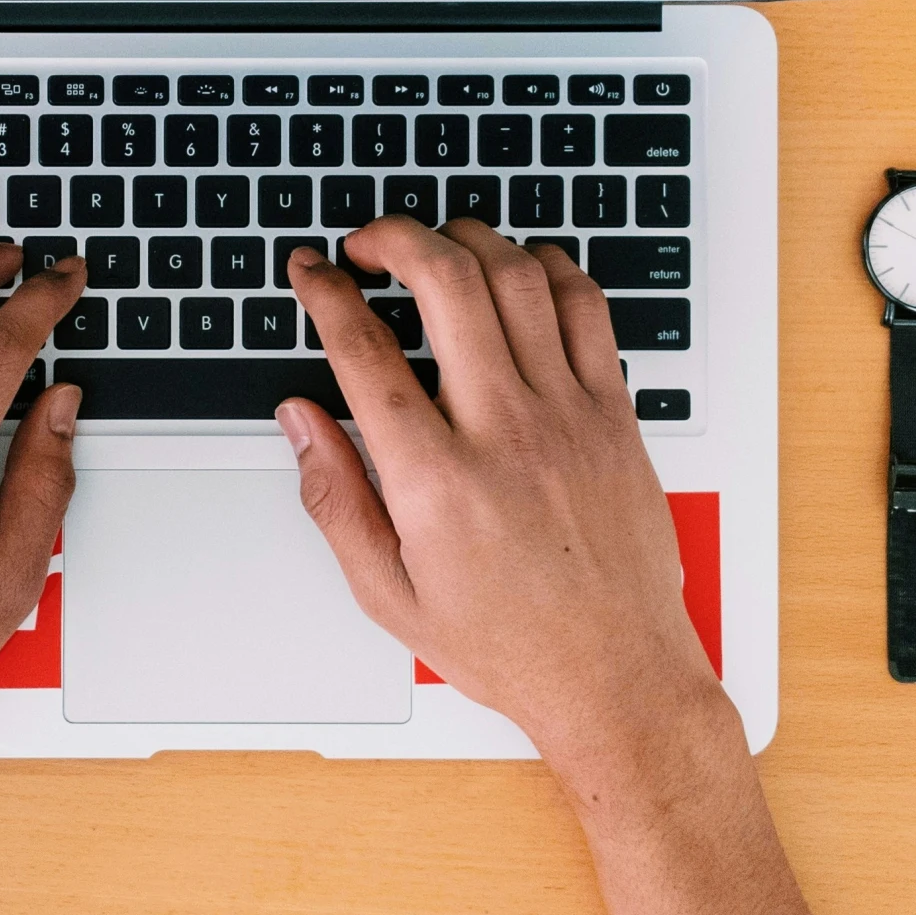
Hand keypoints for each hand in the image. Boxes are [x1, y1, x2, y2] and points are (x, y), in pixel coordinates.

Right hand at [275, 218, 714, 761]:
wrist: (615, 676)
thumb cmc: (508, 644)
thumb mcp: (388, 592)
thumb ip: (335, 497)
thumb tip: (300, 419)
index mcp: (436, 482)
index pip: (365, 352)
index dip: (326, 293)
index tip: (310, 270)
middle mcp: (505, 435)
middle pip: (446, 284)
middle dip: (394, 238)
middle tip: (367, 243)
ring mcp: (569, 417)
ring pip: (518, 278)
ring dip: (467, 239)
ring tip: (436, 246)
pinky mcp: (616, 415)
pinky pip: (586, 308)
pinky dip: (548, 268)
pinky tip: (519, 271)